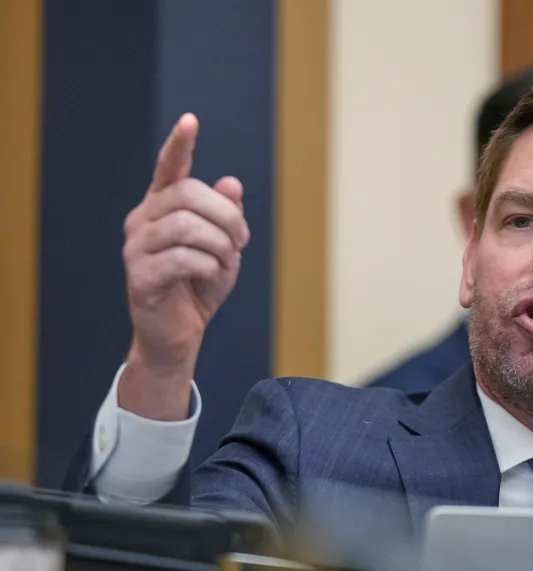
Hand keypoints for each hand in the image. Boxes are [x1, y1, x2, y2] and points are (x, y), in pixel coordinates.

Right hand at [118, 114, 249, 419]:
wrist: (180, 334)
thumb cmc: (199, 286)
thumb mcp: (224, 248)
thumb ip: (227, 216)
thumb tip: (232, 184)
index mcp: (163, 208)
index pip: (169, 169)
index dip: (179, 145)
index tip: (191, 121)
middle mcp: (144, 221)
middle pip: (187, 195)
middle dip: (226, 215)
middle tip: (241, 240)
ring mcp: (136, 248)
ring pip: (186, 226)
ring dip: (219, 244)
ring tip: (225, 261)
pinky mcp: (139, 277)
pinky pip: (181, 258)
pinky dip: (208, 266)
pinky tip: (210, 276)